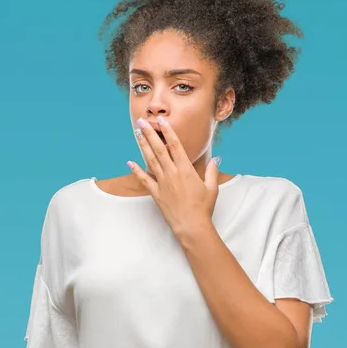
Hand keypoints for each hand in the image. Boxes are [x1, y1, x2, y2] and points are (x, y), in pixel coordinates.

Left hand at [127, 116, 220, 236]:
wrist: (191, 226)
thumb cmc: (203, 208)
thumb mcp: (211, 187)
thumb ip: (211, 171)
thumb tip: (216, 158)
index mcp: (186, 170)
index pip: (175, 146)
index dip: (167, 132)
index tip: (161, 121)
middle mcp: (172, 174)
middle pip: (159, 149)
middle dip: (149, 134)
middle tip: (141, 122)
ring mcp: (162, 183)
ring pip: (150, 161)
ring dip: (143, 146)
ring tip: (137, 134)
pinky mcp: (156, 193)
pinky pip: (144, 179)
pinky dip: (136, 170)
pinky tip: (130, 162)